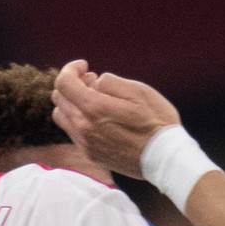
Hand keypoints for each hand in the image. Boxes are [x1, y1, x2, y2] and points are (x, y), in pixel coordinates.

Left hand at [50, 60, 181, 179]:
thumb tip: (95, 82)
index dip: (71, 69)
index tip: (85, 66)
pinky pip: (72, 131)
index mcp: (94, 108)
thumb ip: (111, 82)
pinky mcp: (90, 154)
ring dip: (72, 102)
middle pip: (59, 98)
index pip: (64, 82)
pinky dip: (78, 118)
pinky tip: (98, 117)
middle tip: (92, 80)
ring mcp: (85, 143)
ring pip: (62, 115)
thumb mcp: (139, 91)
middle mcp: (84, 127)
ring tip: (94, 99)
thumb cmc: (157, 123)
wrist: (165, 159)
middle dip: (72, 84)